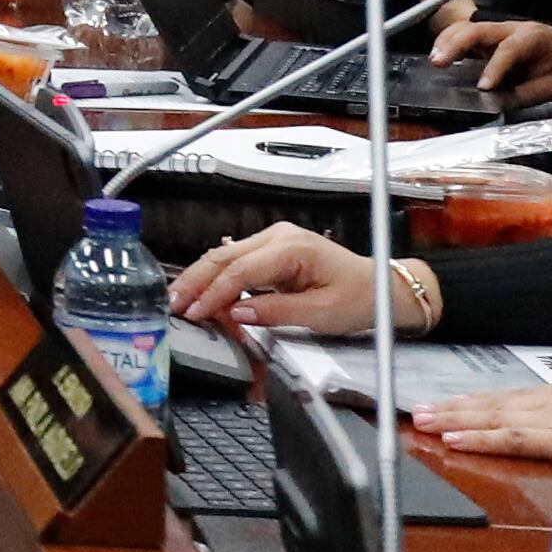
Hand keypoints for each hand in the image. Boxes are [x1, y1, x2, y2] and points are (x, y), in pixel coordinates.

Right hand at [169, 224, 389, 334]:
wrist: (380, 288)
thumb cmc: (358, 297)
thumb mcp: (321, 313)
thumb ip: (276, 312)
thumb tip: (237, 313)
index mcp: (292, 248)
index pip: (240, 270)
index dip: (213, 293)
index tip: (195, 313)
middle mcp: (278, 237)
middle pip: (223, 256)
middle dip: (194, 281)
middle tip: (172, 304)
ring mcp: (273, 241)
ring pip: (224, 257)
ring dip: (200, 279)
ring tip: (178, 300)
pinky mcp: (271, 252)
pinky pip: (235, 263)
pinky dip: (215, 279)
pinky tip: (201, 295)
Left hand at [417, 377, 551, 474]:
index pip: (518, 397)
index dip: (482, 400)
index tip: (453, 402)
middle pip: (499, 401)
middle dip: (458, 406)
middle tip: (421, 408)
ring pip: (498, 415)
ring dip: (459, 418)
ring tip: (425, 420)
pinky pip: (516, 437)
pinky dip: (483, 437)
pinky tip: (457, 439)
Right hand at [437, 12, 551, 102]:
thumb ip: (527, 94)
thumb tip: (497, 103)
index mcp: (534, 39)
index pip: (510, 49)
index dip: (494, 67)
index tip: (483, 87)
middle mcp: (513, 30)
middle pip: (479, 29)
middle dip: (456, 44)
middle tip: (439, 62)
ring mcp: (500, 32)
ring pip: (467, 28)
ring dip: (448, 41)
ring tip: (435, 60)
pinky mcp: (491, 40)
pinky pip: (466, 35)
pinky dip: (450, 43)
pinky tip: (440, 56)